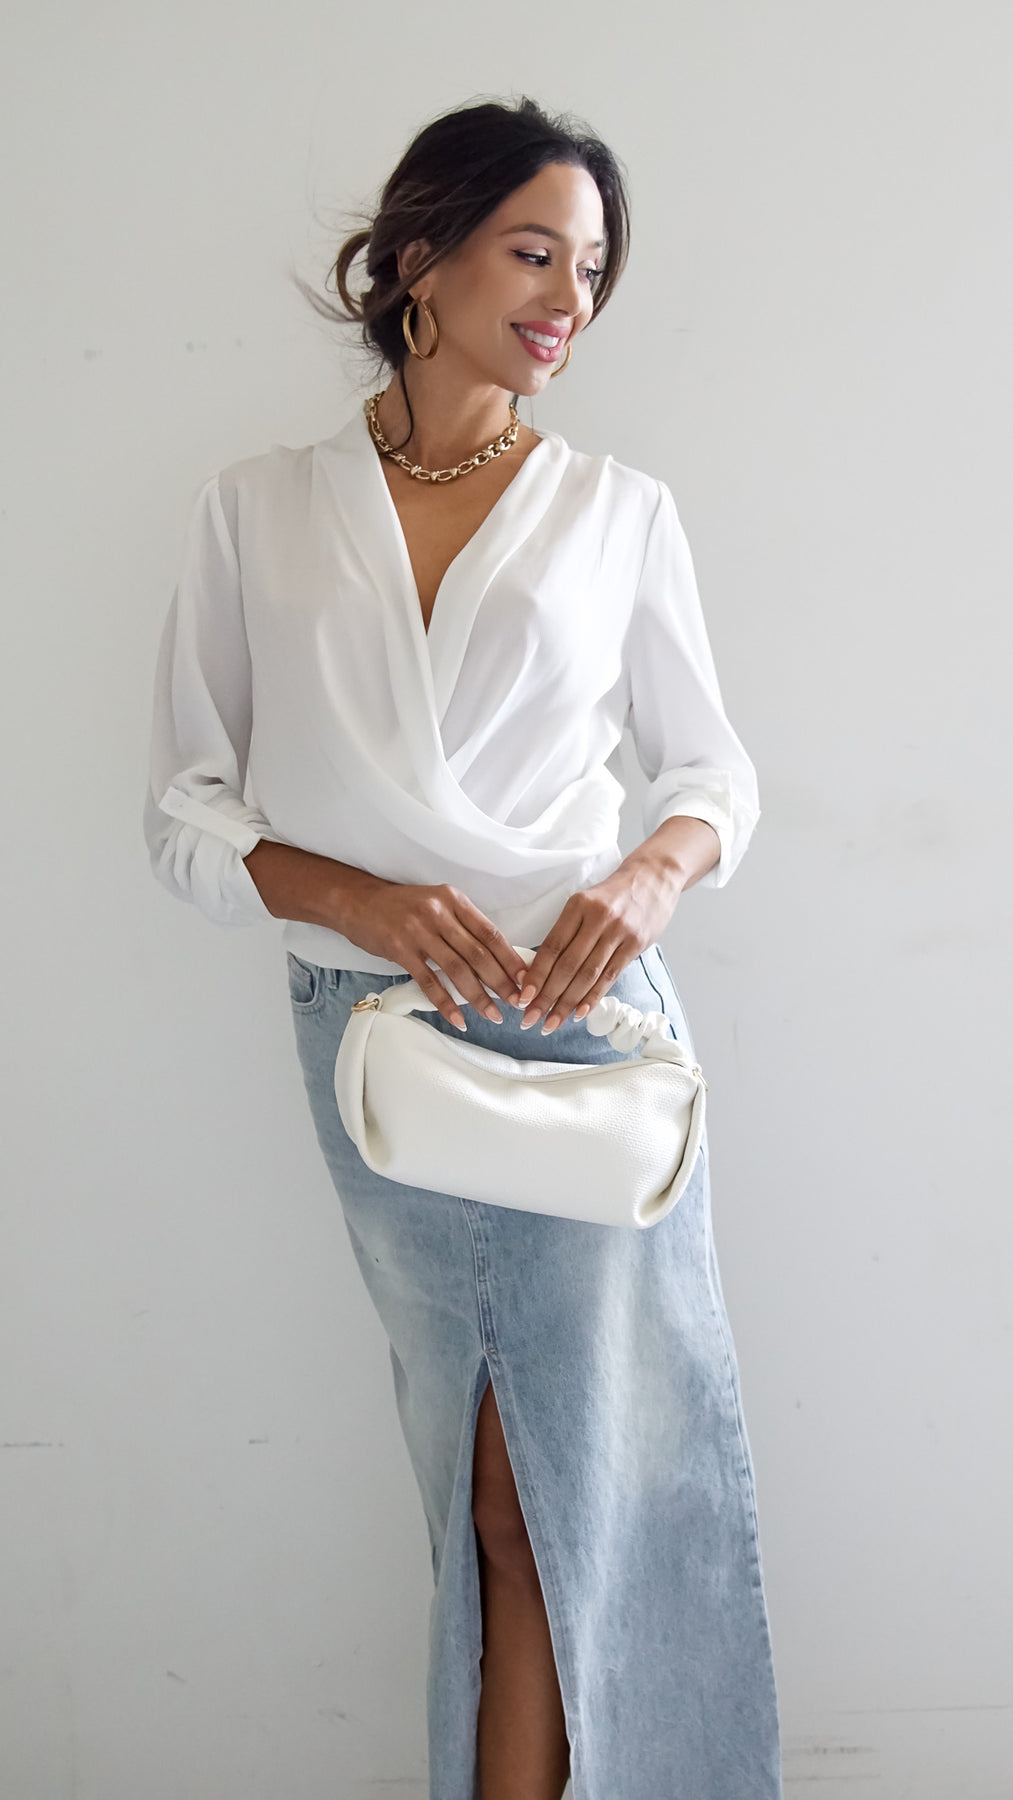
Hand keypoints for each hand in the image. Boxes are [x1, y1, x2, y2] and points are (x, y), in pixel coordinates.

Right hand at [344, 879, 528, 1030]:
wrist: (359, 902)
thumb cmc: (403, 907)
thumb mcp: (437, 904)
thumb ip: (462, 926)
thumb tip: (494, 958)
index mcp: (454, 900)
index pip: (490, 933)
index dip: (510, 958)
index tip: (526, 980)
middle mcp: (439, 913)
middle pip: (478, 953)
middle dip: (501, 982)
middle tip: (516, 1003)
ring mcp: (419, 931)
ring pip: (457, 969)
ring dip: (478, 996)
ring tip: (492, 1014)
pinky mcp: (400, 949)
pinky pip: (429, 981)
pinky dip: (446, 1003)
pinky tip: (458, 1019)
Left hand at [513, 860, 684, 1034]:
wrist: (654, 877)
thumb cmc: (614, 894)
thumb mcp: (586, 902)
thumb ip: (568, 932)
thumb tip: (541, 970)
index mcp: (578, 906)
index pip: (552, 947)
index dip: (536, 975)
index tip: (523, 997)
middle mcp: (598, 919)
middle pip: (568, 965)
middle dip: (547, 996)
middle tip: (531, 1018)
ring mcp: (619, 932)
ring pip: (588, 975)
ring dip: (567, 1003)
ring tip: (552, 1023)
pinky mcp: (635, 945)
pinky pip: (610, 976)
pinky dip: (593, 998)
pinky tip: (579, 1013)